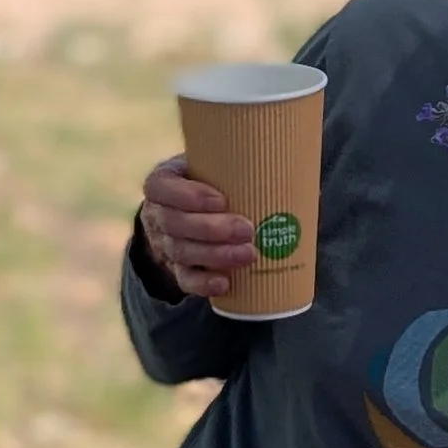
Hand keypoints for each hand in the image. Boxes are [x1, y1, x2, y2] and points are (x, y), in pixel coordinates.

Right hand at [138, 155, 253, 299]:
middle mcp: (157, 214)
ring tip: (248, 255)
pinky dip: (203, 284)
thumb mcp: (210, 165)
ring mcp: (163, 244)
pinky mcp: (175, 268)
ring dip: (215, 255)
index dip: (189, 196)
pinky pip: (184, 279)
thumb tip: (291, 165)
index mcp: (162, 183)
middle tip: (247, 230)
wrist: (188, 212)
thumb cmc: (209, 181)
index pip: (162, 188)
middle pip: (174, 224)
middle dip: (211, 229)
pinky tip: (225, 283)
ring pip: (181, 252)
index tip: (222, 200)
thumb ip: (233, 164)